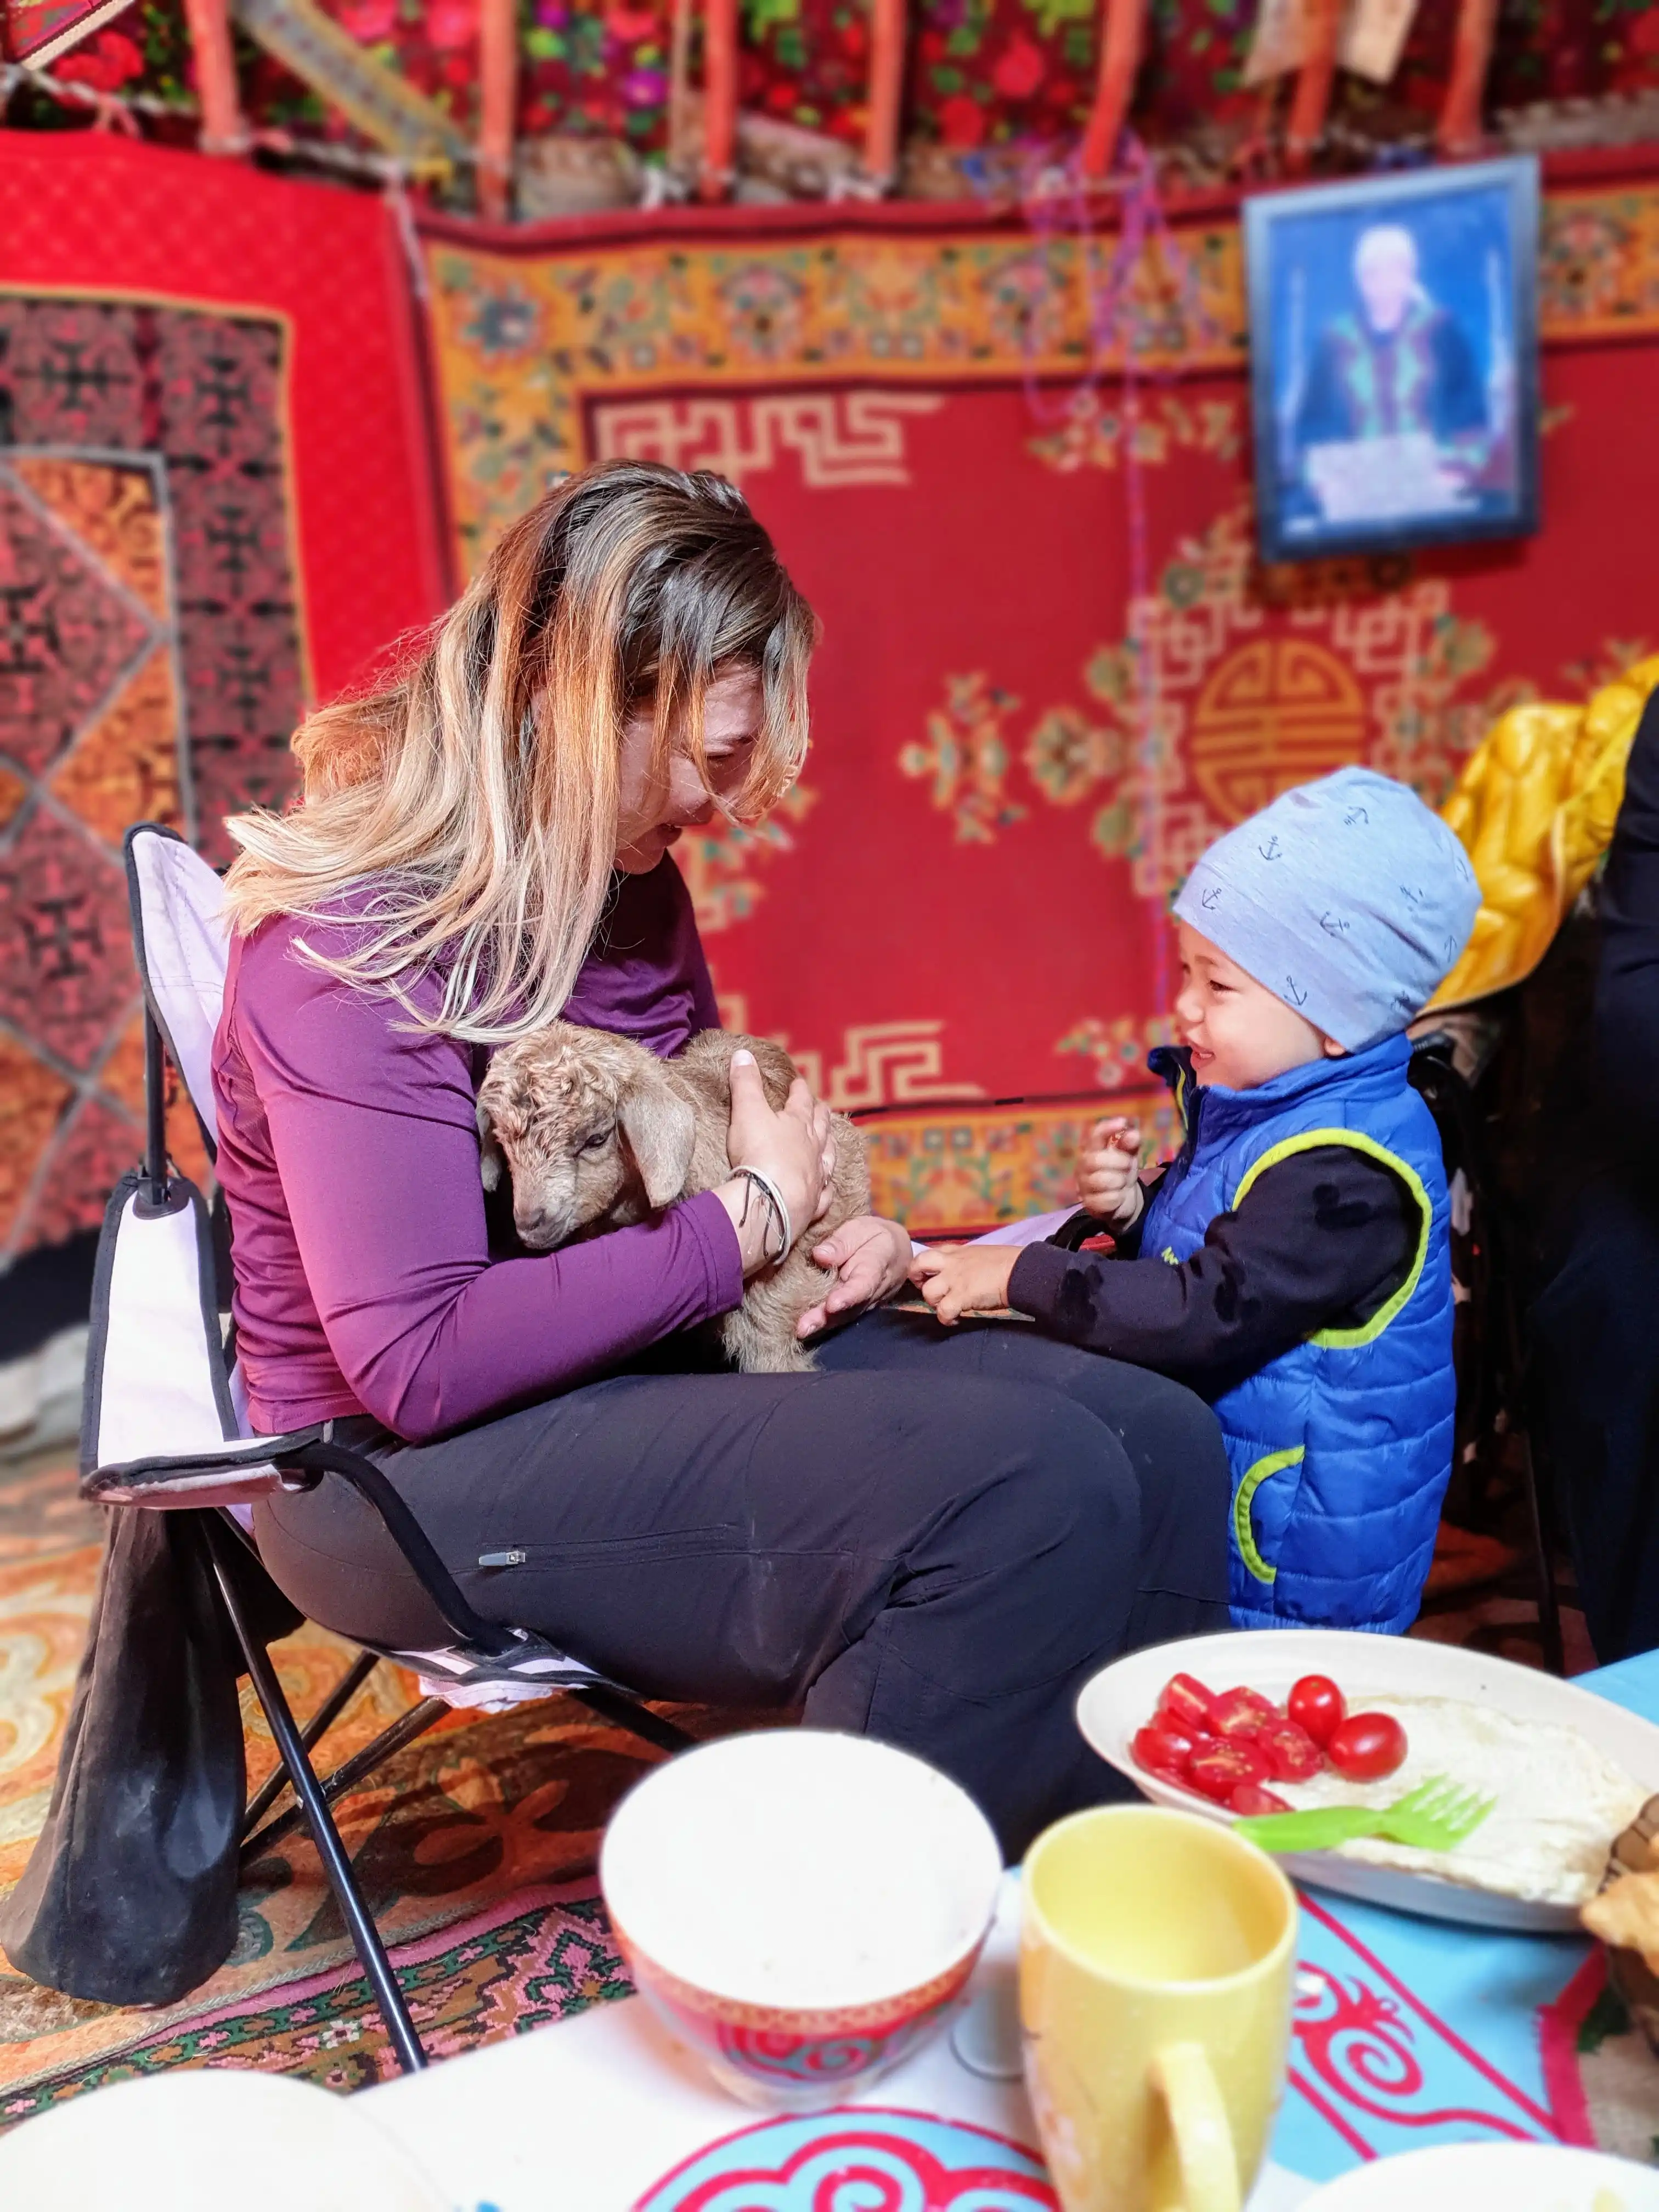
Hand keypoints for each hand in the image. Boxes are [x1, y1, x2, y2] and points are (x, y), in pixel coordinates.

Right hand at [718, 1051, 832, 1277]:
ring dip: (829, 1147)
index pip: (801, 1101)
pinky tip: (827, 1187)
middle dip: (820, 1114)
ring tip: (831, 1141)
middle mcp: (813, 1148)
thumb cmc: (759, 1153)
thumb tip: (742, 1052)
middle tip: (823, 1107)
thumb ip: (745, 1083)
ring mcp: (816, 1177)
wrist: (769, 1201)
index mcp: (797, 1124)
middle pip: (820, 1127)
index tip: (800, 1082)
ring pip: (828, 1157)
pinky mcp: (813, 1204)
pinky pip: (824, 1194)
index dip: (800, 1090)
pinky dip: (826, 1188)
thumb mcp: (747, 1111)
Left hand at [796, 1214, 912, 1337]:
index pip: (864, 1283)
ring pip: (846, 1316)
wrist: (897, 1251)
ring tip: (802, 1330)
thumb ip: (841, 1243)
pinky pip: (843, 1317)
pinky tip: (806, 1328)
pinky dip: (825, 1324)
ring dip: (823, 1324)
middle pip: (851, 1306)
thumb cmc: (874, 1236)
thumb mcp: (860, 1229)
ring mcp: (868, 1303)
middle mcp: (875, 1290)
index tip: (831, 1305)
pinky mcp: (858, 1309)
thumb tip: (819, 1256)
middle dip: (827, 1318)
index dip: (848, 1296)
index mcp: (877, 1264)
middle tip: (804, 1327)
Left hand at [908, 1242, 1017, 1325]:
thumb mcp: (980, 1254)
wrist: (1021, 1270)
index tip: (929, 1277)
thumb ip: (965, 1261)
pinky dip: (946, 1319)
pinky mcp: (961, 1296)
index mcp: (956, 1252)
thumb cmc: (1007, 1263)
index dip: (923, 1267)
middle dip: (916, 1279)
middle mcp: (951, 1263)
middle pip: (917, 1265)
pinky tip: (955, 1320)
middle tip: (929, 1290)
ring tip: (946, 1307)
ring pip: (928, 1292)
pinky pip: (943, 1311)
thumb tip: (962, 1273)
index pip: (928, 1254)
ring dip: (935, 1303)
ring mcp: (954, 1279)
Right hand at [1076, 1116, 1142, 1226]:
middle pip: (1094, 1160)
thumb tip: (1133, 1134)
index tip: (1122, 1123)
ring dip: (1119, 1181)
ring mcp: (1083, 1186)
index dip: (1106, 1128)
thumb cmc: (1121, 1173)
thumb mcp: (1128, 1156)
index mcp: (1091, 1150)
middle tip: (1129, 1165)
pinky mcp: (1089, 1204)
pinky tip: (1119, 1196)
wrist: (1122, 1202)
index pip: (1094, 1135)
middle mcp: (1083, 1167)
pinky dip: (1118, 1198)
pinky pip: (1106, 1200)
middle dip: (1118, 1161)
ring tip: (1123, 1182)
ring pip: (1100, 1181)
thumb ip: (1130, 1144)